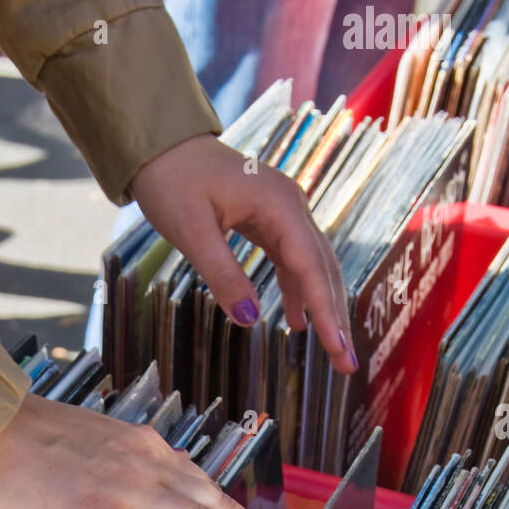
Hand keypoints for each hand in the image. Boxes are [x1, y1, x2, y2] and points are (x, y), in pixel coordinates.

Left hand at [130, 135, 357, 374]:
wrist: (162, 145)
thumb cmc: (172, 181)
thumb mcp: (192, 232)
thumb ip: (223, 275)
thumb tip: (250, 319)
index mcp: (279, 205)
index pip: (311, 268)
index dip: (326, 312)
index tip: (338, 349)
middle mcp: (291, 205)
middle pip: (323, 269)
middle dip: (335, 317)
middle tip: (346, 364)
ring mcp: (282, 210)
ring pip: (311, 265)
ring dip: (322, 306)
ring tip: (332, 349)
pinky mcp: (268, 217)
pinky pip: (291, 259)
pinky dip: (297, 290)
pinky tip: (297, 320)